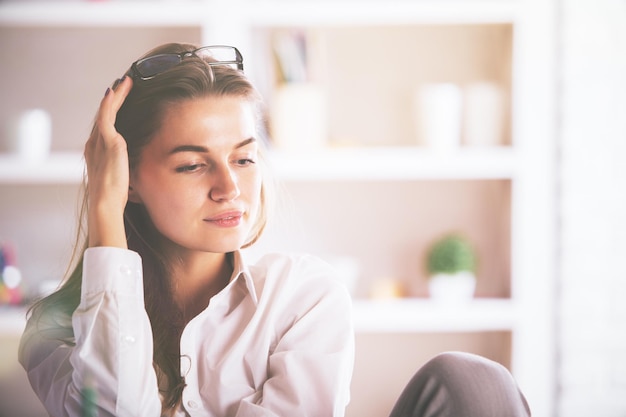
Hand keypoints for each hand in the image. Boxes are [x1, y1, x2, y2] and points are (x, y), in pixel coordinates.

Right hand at [84, 76, 132, 247]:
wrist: (105, 203)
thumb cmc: (115, 197)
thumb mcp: (121, 179)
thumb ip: (125, 169)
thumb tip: (135, 169)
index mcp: (96, 153)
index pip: (105, 127)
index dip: (112, 112)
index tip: (121, 100)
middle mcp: (94, 144)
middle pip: (105, 115)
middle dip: (114, 99)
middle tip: (124, 84)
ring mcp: (99, 141)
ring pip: (106, 111)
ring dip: (116, 95)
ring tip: (126, 82)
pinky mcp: (108, 142)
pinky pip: (107, 115)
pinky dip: (111, 101)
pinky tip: (116, 89)